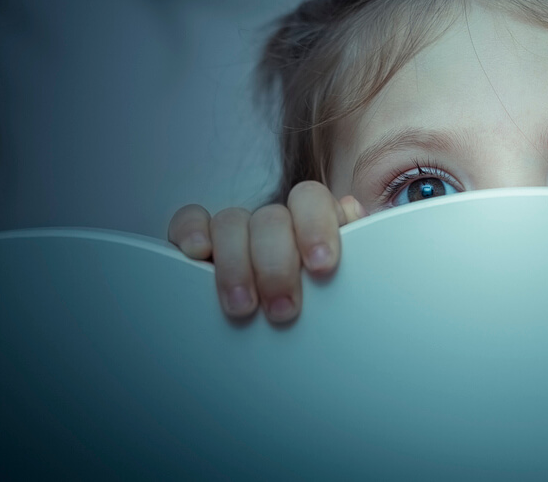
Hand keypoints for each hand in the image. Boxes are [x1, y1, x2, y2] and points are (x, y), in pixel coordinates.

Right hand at [167, 181, 365, 323]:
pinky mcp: (200, 244)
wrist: (288, 345)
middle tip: (284, 309)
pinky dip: (191, 231)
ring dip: (236, 264)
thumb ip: (358, 256)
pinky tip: (197, 253)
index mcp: (314, 222)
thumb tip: (355, 216)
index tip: (322, 266)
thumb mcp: (346, 288)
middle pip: (270, 218)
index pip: (312, 200)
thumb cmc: (326, 310)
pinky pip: (190, 221)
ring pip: (231, 221)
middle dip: (276, 265)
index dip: (316, 227)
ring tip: (243, 307)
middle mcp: (276, 222)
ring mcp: (237, 231)